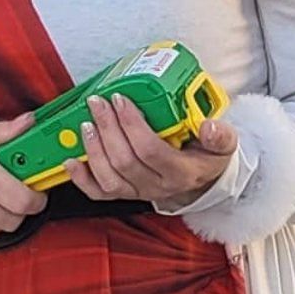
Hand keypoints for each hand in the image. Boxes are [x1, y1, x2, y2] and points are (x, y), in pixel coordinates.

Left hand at [66, 93, 237, 206]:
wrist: (202, 179)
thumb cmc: (207, 156)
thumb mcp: (223, 144)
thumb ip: (221, 136)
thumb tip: (209, 126)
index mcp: (182, 172)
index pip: (151, 150)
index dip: (131, 125)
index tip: (121, 99)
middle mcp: (158, 186)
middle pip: (125, 161)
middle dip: (107, 128)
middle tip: (98, 103)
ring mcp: (139, 192)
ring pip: (109, 179)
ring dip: (93, 149)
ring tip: (86, 123)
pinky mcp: (125, 194)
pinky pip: (99, 193)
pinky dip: (81, 179)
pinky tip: (71, 160)